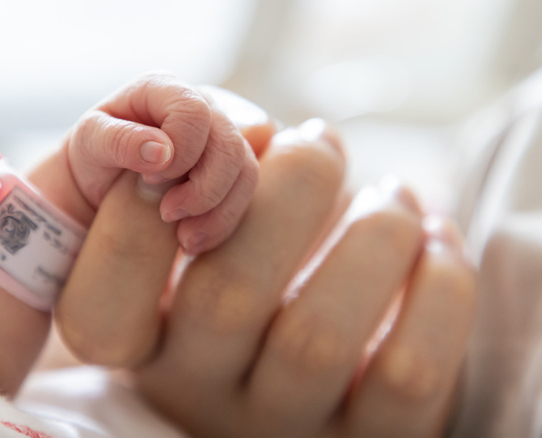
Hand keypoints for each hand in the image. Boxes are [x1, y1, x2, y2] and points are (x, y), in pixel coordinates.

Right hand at [56, 110, 475, 437]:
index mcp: (150, 351)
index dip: (133, 220)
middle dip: (288, 190)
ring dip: (374, 233)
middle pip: (226, 299)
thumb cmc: (262, 292)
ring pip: (318, 337)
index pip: (101, 310)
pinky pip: (406, 371)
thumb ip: (211, 195)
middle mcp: (206, 397)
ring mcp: (286, 429)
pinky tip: (435, 241)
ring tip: (394, 193)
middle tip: (319, 139)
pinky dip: (440, 286)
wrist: (332, 389)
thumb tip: (259, 132)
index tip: (192, 150)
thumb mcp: (208, 259)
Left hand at [64, 72, 259, 253]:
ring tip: (182, 238)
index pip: (195, 112)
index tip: (150, 178)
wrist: (100, 183)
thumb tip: (162, 151)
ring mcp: (221, 138)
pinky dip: (222, 223)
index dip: (181, 150)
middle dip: (203, 189)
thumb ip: (120, 140)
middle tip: (167, 214)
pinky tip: (191, 240)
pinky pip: (244, 196)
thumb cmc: (93, 155)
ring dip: (216, 212)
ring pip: (246, 172)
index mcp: (164, 89)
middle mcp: (202, 107)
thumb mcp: (89, 142)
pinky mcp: (231, 170)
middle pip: (230, 145)